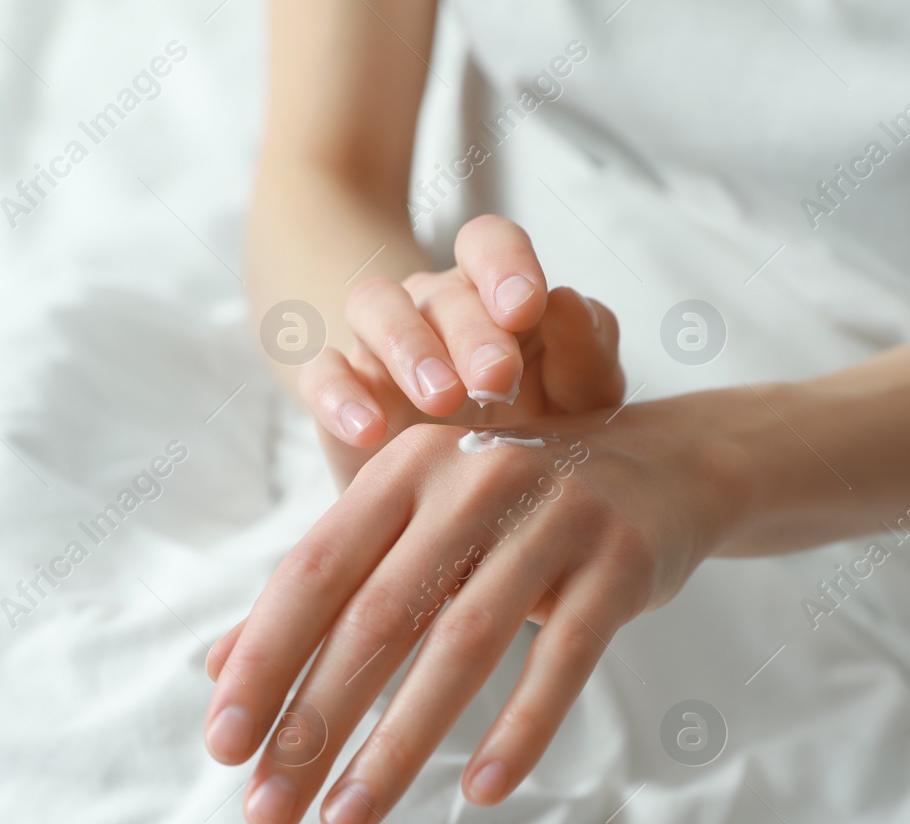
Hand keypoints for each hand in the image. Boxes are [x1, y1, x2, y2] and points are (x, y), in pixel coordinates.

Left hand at [201, 396, 742, 823]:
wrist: (662, 464)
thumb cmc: (512, 510)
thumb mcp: (417, 526)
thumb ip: (326, 587)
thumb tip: (219, 668)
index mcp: (408, 467)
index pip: (315, 571)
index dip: (263, 659)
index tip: (223, 745)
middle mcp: (475, 480)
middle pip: (379, 617)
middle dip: (315, 723)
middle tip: (270, 809)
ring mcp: (555, 519)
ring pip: (464, 646)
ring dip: (399, 744)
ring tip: (348, 820)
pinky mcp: (620, 565)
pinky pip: (564, 660)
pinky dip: (521, 728)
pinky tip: (482, 791)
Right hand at [298, 215, 624, 482]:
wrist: (474, 494)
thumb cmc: (535, 429)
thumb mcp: (580, 399)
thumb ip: (587, 351)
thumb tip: (566, 300)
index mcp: (495, 294)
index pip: (489, 243)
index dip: (505, 263)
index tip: (527, 308)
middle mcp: (435, 307)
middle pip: (442, 288)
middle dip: (472, 330)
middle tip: (497, 378)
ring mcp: (381, 345)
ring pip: (376, 307)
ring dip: (408, 347)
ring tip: (442, 399)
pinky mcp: (340, 393)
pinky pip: (323, 373)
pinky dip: (340, 396)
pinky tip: (369, 429)